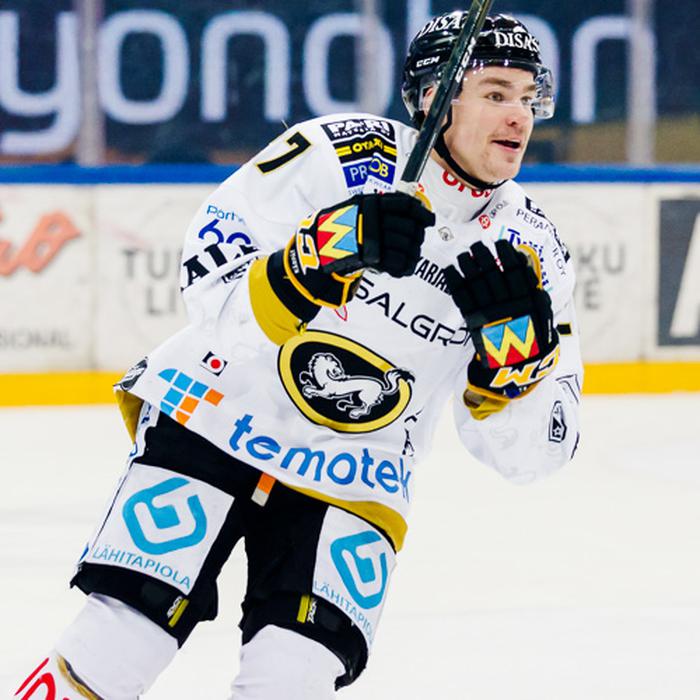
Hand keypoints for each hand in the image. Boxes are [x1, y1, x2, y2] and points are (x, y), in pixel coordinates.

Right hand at [270, 192, 433, 315]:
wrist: (317, 245)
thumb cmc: (338, 226)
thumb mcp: (358, 206)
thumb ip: (381, 206)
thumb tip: (409, 206)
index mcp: (374, 204)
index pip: (406, 206)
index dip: (422, 214)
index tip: (429, 220)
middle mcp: (376, 220)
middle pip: (409, 228)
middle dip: (417, 236)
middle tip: (416, 240)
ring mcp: (375, 239)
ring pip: (406, 247)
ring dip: (412, 253)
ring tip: (410, 256)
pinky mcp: (373, 258)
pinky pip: (398, 263)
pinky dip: (404, 267)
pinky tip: (403, 268)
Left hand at [444, 239, 558, 399]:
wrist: (518, 367)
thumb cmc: (532, 338)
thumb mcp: (542, 313)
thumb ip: (532, 287)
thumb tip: (522, 260)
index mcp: (528, 299)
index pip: (516, 269)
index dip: (506, 254)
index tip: (500, 243)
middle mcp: (509, 302)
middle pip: (493, 272)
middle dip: (483, 255)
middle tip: (476, 245)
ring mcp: (491, 312)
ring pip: (477, 281)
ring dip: (467, 265)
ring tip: (463, 255)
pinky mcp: (475, 322)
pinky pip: (463, 297)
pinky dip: (455, 282)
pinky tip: (450, 270)